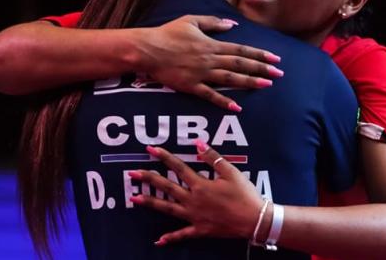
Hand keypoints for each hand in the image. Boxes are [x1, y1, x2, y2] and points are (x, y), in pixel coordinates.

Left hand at [129, 141, 263, 244]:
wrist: (254, 220)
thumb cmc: (244, 194)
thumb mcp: (231, 172)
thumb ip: (213, 157)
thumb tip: (198, 143)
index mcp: (200, 184)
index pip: (177, 167)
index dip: (163, 157)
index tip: (150, 149)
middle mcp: (193, 200)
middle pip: (166, 187)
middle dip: (148, 179)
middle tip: (132, 173)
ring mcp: (194, 216)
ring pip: (168, 208)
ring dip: (151, 203)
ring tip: (134, 198)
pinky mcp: (200, 230)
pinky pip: (183, 234)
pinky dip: (171, 238)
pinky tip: (158, 241)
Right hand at [135, 15, 282, 111]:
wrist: (148, 49)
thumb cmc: (167, 33)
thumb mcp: (191, 20)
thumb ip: (213, 23)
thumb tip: (232, 25)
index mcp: (211, 44)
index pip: (241, 49)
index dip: (260, 54)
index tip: (275, 58)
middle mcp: (209, 59)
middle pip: (240, 64)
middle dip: (261, 69)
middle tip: (279, 74)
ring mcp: (201, 73)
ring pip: (230, 79)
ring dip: (250, 82)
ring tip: (266, 85)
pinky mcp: (190, 86)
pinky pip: (210, 95)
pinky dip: (224, 101)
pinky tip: (237, 107)